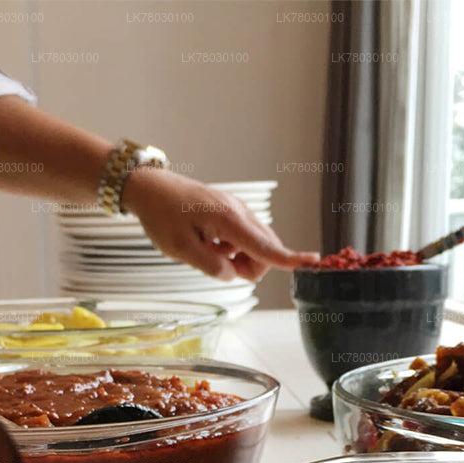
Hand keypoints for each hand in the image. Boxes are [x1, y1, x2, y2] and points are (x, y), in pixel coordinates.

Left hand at [122, 169, 318, 280]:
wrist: (150, 188)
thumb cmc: (162, 215)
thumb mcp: (180, 248)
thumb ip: (210, 265)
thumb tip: (233, 274)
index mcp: (228, 220)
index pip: (265, 246)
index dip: (289, 258)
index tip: (313, 262)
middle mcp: (239, 212)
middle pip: (265, 249)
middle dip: (248, 266)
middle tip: (214, 263)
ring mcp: (237, 210)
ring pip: (256, 244)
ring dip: (239, 257)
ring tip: (207, 251)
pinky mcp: (231, 211)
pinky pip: (244, 236)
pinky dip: (233, 248)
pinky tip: (210, 243)